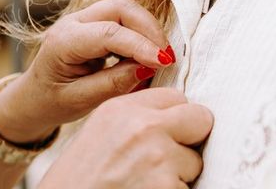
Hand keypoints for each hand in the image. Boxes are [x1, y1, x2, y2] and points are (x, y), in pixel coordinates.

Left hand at [0, 0, 175, 142]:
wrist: (33, 97)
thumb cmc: (52, 101)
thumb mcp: (79, 101)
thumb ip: (112, 84)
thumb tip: (147, 68)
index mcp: (63, 41)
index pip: (109, 33)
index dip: (141, 45)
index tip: (164, 61)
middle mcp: (74, 21)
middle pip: (121, 6)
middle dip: (149, 28)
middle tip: (166, 58)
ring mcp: (86, 17)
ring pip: (126, 7)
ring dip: (148, 29)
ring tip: (159, 58)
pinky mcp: (97, 20)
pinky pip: (126, 17)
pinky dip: (142, 32)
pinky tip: (147, 55)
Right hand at [39, 88, 213, 188]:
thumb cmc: (77, 182)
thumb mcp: (101, 133)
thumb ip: (135, 119)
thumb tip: (173, 117)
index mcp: (122, 108)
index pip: (176, 96)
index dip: (175, 118)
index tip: (167, 133)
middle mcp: (143, 127)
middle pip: (199, 118)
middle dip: (190, 138)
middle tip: (168, 158)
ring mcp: (158, 157)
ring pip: (195, 160)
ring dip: (179, 174)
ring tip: (145, 182)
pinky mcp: (167, 186)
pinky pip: (188, 188)